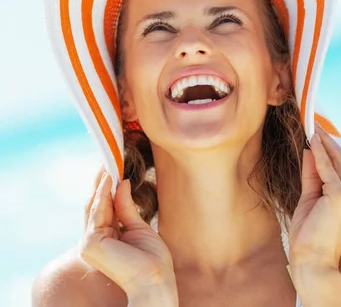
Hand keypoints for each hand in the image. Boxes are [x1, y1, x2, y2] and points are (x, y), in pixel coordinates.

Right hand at [80, 166, 177, 302]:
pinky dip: (104, 193)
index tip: (116, 166)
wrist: (154, 280)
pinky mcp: (90, 242)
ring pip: (95, 205)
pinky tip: (110, 177)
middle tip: (110, 157)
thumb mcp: (139, 228)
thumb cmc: (152, 260)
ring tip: (110, 162)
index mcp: (106, 238)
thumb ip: (127, 207)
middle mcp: (94, 240)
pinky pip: (98, 211)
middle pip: (97, 204)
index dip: (109, 187)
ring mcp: (89, 242)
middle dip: (103, 181)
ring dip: (103, 182)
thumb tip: (123, 182)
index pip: (105, 207)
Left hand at [288, 124, 340, 269]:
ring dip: (324, 143)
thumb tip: (311, 151)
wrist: (311, 261)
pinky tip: (313, 142)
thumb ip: (312, 176)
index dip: (329, 150)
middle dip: (329, 142)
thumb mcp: (309, 200)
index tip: (317, 136)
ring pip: (338, 162)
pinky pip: (328, 170)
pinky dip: (320, 155)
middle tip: (315, 125)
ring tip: (313, 127)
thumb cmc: (308, 237)